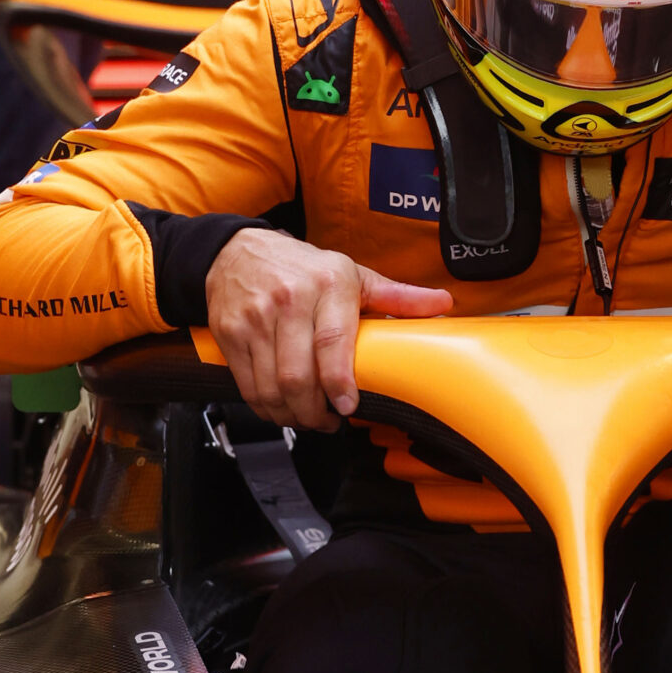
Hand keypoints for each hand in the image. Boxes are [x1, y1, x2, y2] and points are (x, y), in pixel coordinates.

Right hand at [203, 228, 451, 428]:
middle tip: (328, 421)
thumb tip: (441, 304)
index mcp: (327, 285)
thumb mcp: (351, 273)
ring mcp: (254, 318)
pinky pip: (247, 385)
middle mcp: (288, 300)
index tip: (348, 407)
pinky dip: (265, 407)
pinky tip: (281, 409)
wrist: (238, 251)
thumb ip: (395, 295)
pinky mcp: (230, 333)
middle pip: (297, 375)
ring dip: (290, 415)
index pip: (331, 342)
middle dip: (314, 412)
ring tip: (307, 419)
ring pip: (271, 387)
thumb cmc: (303, 267)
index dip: (339, 382)